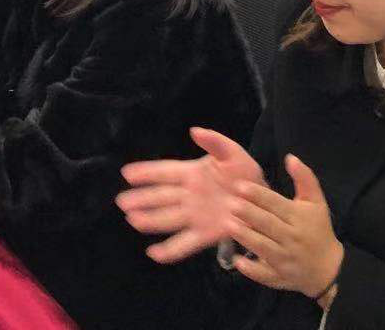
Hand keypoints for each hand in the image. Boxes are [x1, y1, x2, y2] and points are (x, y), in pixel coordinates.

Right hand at [118, 127, 264, 262]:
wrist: (263, 198)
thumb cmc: (245, 172)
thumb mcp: (232, 152)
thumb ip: (214, 142)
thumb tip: (194, 131)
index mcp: (192, 173)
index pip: (165, 171)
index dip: (147, 172)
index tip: (127, 173)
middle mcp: (188, 195)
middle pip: (161, 197)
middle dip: (141, 198)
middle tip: (121, 201)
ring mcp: (195, 215)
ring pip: (167, 218)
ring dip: (150, 220)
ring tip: (133, 220)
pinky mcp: (205, 234)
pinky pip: (184, 243)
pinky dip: (169, 250)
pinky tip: (153, 254)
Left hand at [227, 155, 344, 305]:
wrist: (328, 267)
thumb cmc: (318, 229)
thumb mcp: (316, 201)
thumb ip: (305, 178)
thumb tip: (290, 157)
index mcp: (299, 218)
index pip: (276, 204)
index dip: (258, 195)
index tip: (240, 186)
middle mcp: (291, 238)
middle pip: (268, 224)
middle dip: (249, 214)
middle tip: (230, 203)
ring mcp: (285, 259)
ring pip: (264, 247)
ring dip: (246, 237)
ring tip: (228, 225)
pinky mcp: (279, 277)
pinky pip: (264, 274)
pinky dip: (251, 269)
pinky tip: (237, 260)